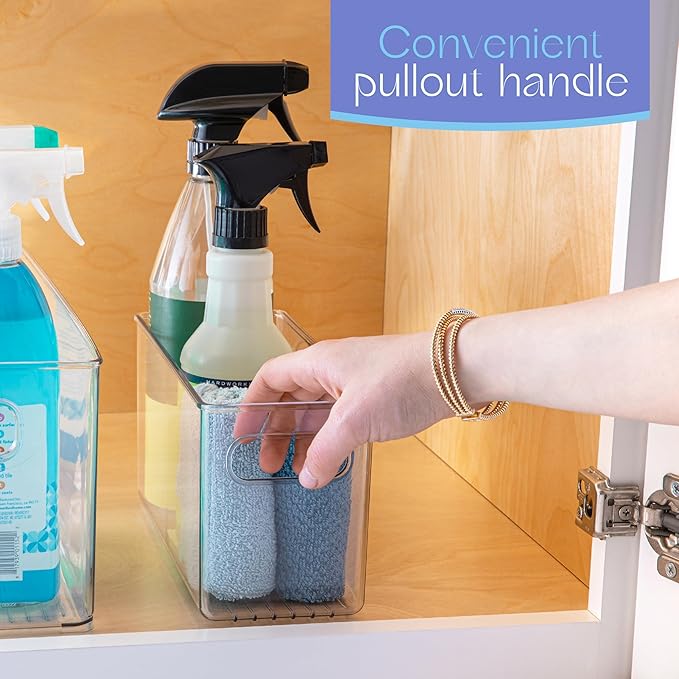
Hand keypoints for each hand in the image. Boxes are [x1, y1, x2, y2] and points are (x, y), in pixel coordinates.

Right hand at [235, 333, 451, 488]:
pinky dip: (330, 439)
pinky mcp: (375, 396)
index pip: (270, 379)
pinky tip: (329, 460)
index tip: (242, 436)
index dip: (252, 406)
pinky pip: (340, 418)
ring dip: (304, 439)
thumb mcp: (354, 420)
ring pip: (316, 411)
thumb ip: (325, 451)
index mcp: (318, 363)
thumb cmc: (401, 381)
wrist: (456, 370)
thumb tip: (308, 478)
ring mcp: (354, 382)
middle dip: (277, 431)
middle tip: (270, 464)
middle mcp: (331, 369)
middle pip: (290, 398)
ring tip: (299, 470)